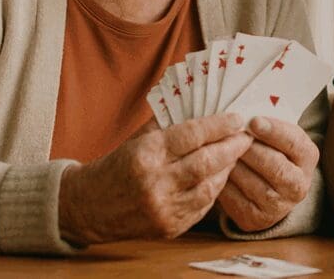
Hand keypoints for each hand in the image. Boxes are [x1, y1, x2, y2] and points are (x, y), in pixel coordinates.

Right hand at [58, 113, 251, 243]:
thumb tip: (208, 107)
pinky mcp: (169, 228)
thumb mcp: (138, 138)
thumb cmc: (117, 165)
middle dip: (232, 147)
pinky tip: (219, 176)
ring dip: (227, 169)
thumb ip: (170, 123)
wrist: (87, 207)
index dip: (220, 125)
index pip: (193, 135)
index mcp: (146, 154)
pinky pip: (202, 207)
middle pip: (206, 162)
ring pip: (209, 187)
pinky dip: (214, 190)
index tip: (237, 119)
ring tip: (235, 154)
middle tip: (246, 136)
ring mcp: (163, 209)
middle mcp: (155, 182)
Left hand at [217, 116, 318, 231]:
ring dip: (233, 165)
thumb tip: (243, 118)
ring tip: (220, 151)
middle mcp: (298, 185)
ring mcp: (279, 206)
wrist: (271, 187)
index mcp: (308, 157)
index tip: (253, 121)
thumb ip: (266, 125)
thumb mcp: (277, 134)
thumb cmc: (270, 149)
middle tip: (231, 136)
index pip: (294, 142)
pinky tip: (217, 170)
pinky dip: (223, 182)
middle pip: (274, 165)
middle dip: (250, 149)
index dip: (274, 131)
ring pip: (252, 183)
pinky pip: (235, 199)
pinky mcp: (256, 219)